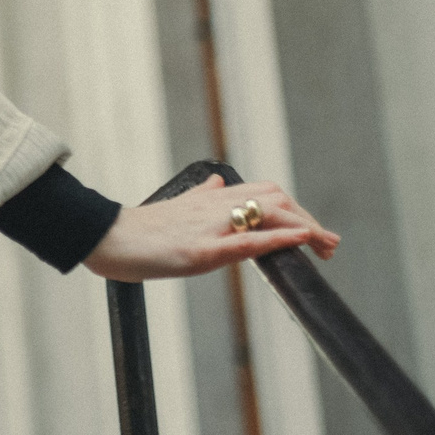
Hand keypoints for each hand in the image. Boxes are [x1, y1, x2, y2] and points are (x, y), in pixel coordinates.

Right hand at [84, 177, 338, 282]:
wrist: (105, 238)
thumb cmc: (138, 229)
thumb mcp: (174, 207)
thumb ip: (199, 197)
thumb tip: (215, 184)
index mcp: (210, 198)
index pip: (265, 192)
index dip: (295, 209)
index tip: (313, 232)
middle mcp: (214, 205)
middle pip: (275, 199)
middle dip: (308, 220)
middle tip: (330, 246)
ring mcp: (207, 227)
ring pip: (267, 213)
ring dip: (304, 228)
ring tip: (326, 246)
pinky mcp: (199, 251)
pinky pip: (246, 241)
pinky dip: (278, 238)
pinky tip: (300, 240)